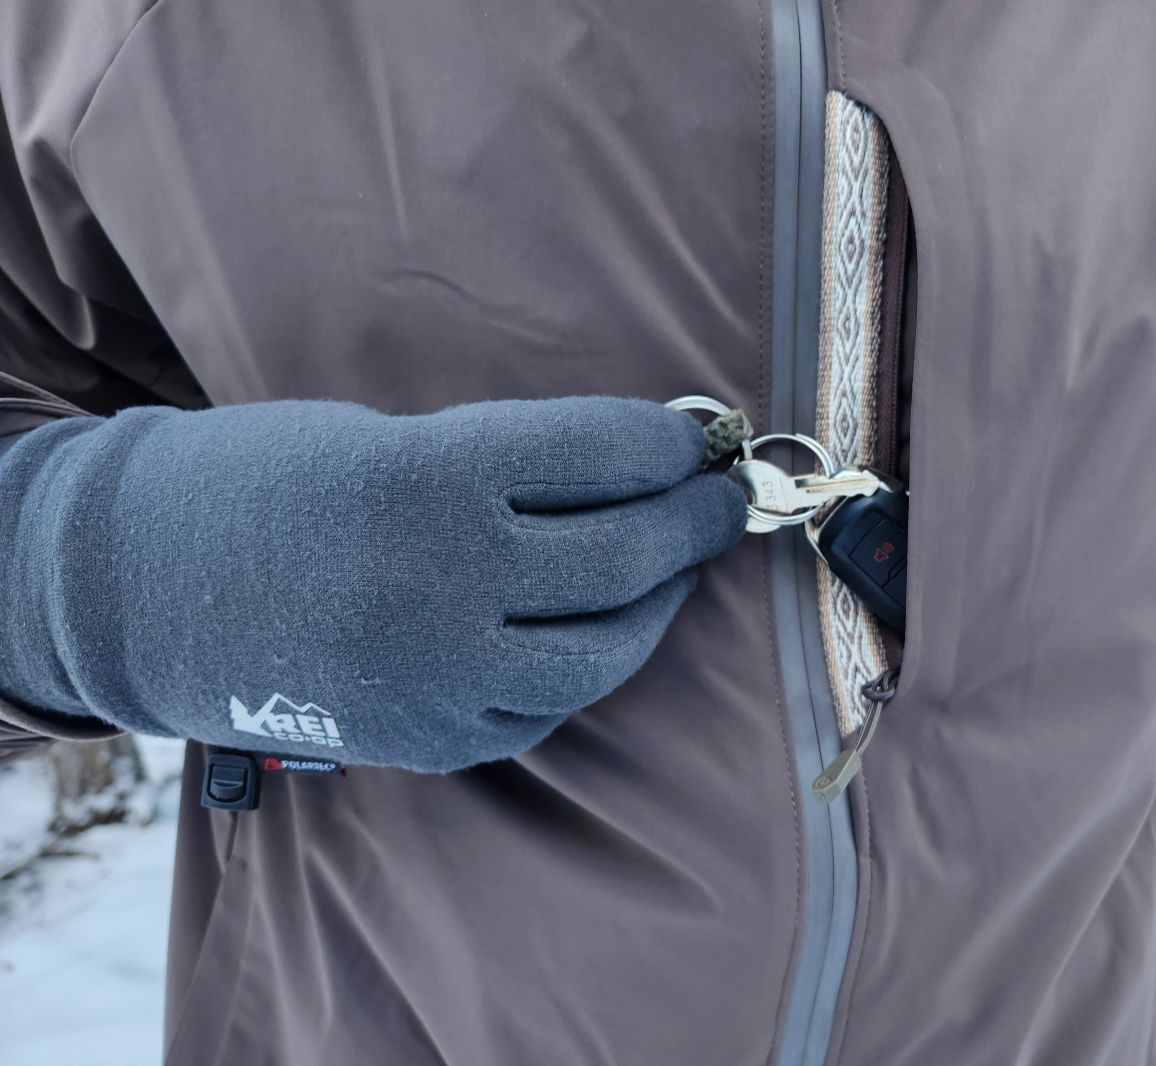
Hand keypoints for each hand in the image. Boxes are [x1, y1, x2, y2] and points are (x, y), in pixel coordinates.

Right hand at [0, 396, 746, 771]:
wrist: (147, 582)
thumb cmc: (275, 485)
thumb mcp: (391, 440)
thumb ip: (510, 466)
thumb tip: (637, 472)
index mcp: (431, 478)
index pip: (605, 454)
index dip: (671, 444)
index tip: (698, 441)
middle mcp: (444, 582)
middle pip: (625, 552)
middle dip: (694, 520)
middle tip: (721, 501)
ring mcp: (438, 675)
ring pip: (608, 649)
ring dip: (662, 603)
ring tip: (676, 570)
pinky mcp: (430, 739)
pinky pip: (548, 706)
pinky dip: (589, 665)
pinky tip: (602, 628)